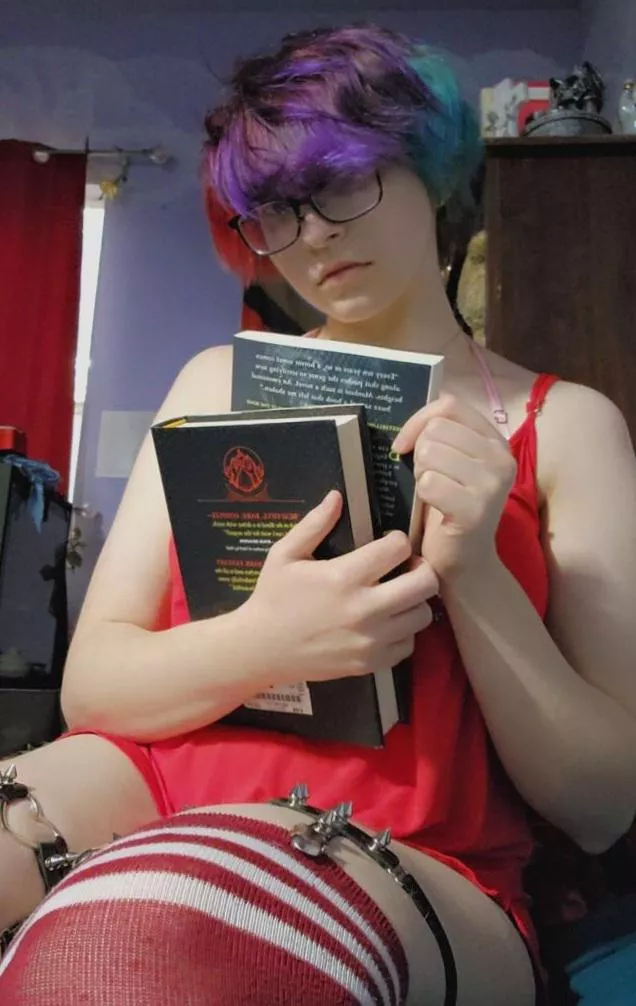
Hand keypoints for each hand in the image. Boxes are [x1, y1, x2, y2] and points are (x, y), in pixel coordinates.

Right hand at [243, 491, 438, 685]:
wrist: (260, 649)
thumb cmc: (272, 597)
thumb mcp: (285, 554)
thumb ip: (314, 524)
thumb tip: (337, 496)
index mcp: (344, 576)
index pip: (398, 548)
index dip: (397, 540)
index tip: (388, 543)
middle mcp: (364, 609)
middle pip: (425, 582)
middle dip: (421, 568)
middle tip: (406, 567)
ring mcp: (370, 640)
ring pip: (422, 614)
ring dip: (415, 600)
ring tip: (398, 595)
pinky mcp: (371, 663)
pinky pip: (409, 644)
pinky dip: (404, 631)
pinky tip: (387, 622)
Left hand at [392, 394, 515, 583]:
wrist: (466, 563)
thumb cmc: (451, 509)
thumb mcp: (452, 463)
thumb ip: (444, 434)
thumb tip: (416, 420)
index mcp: (496, 441)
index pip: (450, 405)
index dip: (419, 420)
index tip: (404, 445)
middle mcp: (501, 458)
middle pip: (436, 429)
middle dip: (420, 454)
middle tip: (429, 480)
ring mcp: (492, 483)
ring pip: (430, 453)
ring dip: (421, 475)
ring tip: (434, 494)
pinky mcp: (476, 509)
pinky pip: (429, 483)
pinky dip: (422, 496)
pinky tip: (435, 510)